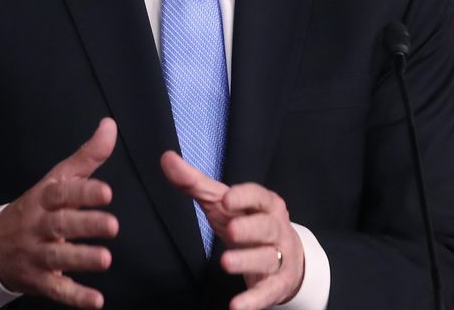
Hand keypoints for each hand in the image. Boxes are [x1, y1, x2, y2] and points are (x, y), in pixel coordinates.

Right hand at [0, 118, 118, 308]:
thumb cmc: (36, 208)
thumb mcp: (56, 180)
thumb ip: (86, 156)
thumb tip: (110, 125)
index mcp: (44, 199)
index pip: (61, 193)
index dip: (83, 192)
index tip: (106, 192)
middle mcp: (38, 226)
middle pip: (61, 224)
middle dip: (86, 225)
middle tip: (113, 226)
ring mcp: (36, 255)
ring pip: (58, 257)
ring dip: (81, 259)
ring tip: (105, 259)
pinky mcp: (38, 280)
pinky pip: (56, 290)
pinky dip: (75, 297)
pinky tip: (96, 302)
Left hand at [160, 151, 304, 309]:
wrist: (287, 258)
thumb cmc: (248, 222)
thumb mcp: (222, 203)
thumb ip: (195, 182)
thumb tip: (166, 158)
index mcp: (266, 205)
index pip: (259, 196)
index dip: (244, 197)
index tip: (227, 199)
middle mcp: (276, 229)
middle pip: (266, 227)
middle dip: (250, 228)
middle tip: (231, 230)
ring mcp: (279, 257)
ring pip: (267, 258)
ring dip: (247, 262)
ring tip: (225, 263)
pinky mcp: (276, 284)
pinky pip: (266, 292)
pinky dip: (253, 301)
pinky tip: (236, 307)